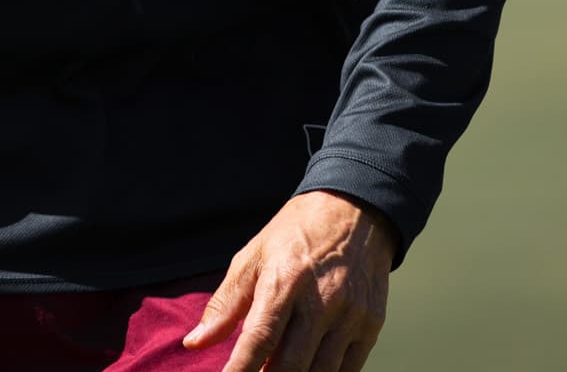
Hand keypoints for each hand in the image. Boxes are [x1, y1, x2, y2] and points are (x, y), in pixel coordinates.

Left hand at [184, 190, 396, 371]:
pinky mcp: (371, 325)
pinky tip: (306, 371)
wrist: (355, 210)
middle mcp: (321, 300)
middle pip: (290, 365)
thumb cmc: (296, 235)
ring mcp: (350, 315)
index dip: (240, 370)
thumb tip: (195, 343)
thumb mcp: (253, 257)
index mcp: (285, 279)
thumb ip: (225, 304)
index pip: (259, 339)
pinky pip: (347, 371)